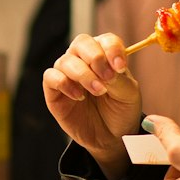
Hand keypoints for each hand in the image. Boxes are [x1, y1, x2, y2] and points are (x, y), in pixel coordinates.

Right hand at [43, 33, 141, 179]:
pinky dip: (64, 83)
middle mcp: (84, 60)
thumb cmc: (120, 111)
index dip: (112, 49)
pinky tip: (79, 96)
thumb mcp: (128, 95)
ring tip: (98, 91)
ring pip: (66, 60)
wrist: (110, 138)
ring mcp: (67, 73)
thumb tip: (108, 69)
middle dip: (95, 58)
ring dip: (83, 74)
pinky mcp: (54, 90)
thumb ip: (119, 79)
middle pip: (81, 42)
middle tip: (107, 78)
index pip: (106, 40)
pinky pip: (50, 76)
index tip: (120, 67)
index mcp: (105, 55)